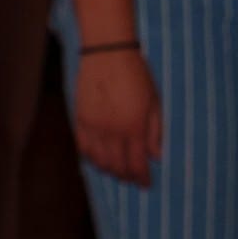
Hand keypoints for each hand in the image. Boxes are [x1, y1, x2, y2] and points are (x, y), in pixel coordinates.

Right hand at [73, 47, 163, 185]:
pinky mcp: (80, 119)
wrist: (108, 54)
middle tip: (131, 180)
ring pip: (98, 160)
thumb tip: (157, 155)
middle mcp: (113, 131)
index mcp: (135, 127)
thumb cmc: (137, 74)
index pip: (138, 163)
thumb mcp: (155, 101)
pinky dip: (90, 157)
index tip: (146, 184)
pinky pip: (83, 147)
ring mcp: (94, 126)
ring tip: (115, 171)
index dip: (142, 178)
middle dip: (126, 177)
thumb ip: (156, 131)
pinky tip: (97, 158)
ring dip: (108, 170)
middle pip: (117, 166)